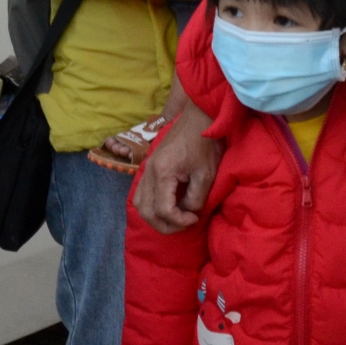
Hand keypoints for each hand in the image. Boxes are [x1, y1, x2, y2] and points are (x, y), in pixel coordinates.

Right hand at [133, 104, 220, 232]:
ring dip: (155, 217)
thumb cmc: (204, 145)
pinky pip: (141, 193)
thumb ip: (195, 199)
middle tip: (185, 223)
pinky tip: (167, 206)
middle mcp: (149, 172)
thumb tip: (188, 212)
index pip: (163, 210)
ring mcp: (146, 169)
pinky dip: (150, 206)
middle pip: (147, 212)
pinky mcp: (149, 167)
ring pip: (139, 204)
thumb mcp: (205, 175)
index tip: (195, 218)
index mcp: (162, 172)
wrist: (198, 119)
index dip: (180, 221)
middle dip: (166, 225)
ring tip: (175, 218)